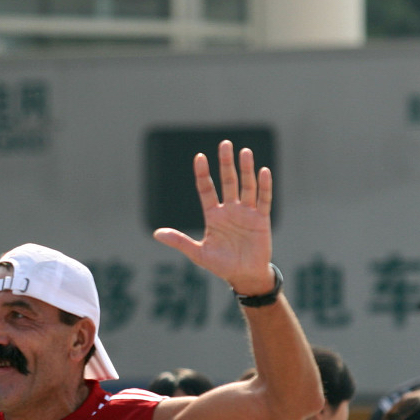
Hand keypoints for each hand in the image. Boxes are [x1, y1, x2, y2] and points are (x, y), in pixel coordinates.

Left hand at [153, 140, 275, 296]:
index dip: (203, 174)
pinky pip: (263, 200)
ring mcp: (246, 213)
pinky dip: (263, 186)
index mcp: (213, 216)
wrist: (244, 276)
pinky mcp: (261, 219)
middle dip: (226, 163)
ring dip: (246, 170)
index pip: (207, 189)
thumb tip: (156, 233)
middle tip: (225, 143)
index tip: (199, 157)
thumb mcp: (198, 253)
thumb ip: (179, 241)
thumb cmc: (221, 265)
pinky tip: (262, 171)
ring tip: (244, 152)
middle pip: (228, 181)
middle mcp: (230, 210)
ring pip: (246, 186)